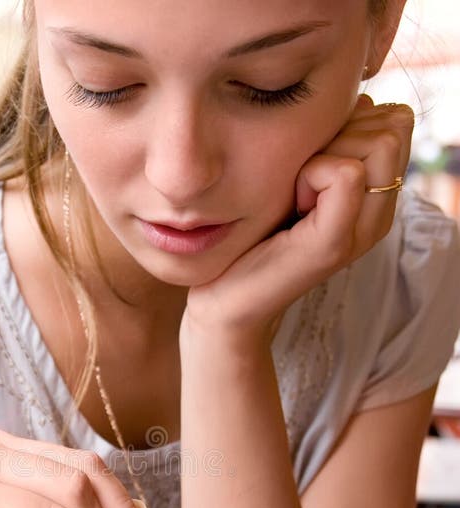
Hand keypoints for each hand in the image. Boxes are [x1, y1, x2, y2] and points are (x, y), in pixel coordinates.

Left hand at [185, 96, 414, 342]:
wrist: (223, 296)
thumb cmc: (252, 232)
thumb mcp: (296, 175)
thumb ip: (331, 140)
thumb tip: (355, 99)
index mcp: (375, 197)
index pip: (396, 120)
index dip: (351, 122)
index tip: (309, 160)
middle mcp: (378, 215)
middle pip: (392, 127)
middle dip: (341, 133)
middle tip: (300, 178)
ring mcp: (360, 232)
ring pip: (377, 144)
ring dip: (326, 152)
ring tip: (296, 193)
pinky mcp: (333, 244)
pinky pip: (345, 173)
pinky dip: (312, 174)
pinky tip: (292, 202)